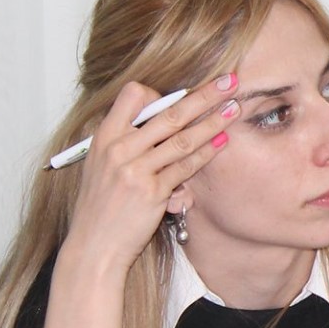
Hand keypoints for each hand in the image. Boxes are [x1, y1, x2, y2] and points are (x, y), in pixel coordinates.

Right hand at [62, 74, 238, 272]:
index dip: (159, 92)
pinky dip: (206, 153)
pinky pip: (185, 167)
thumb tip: (156, 122)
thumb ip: (124, 142)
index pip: (132, 96)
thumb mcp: (101, 166)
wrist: (93, 246)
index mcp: (104, 137)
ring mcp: (136, 170)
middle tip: (229, 81)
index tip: (181, 94)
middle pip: (168, 114)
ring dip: (213, 121)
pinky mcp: (152, 193)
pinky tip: (223, 141)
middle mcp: (119, 149)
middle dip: (203, 95)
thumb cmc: (100, 207)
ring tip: (235, 108)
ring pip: (182, 138)